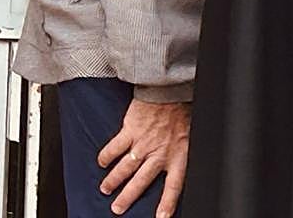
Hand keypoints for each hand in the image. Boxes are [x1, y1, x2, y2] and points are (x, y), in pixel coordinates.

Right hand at [97, 99, 189, 217]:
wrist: (171, 88)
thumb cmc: (182, 106)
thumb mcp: (190, 132)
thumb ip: (180, 149)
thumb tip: (177, 156)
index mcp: (178, 153)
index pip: (174, 185)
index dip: (167, 203)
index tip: (161, 217)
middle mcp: (159, 152)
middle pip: (141, 182)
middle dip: (127, 198)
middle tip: (118, 209)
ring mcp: (143, 143)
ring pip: (124, 169)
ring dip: (113, 181)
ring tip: (106, 189)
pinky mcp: (130, 131)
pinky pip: (114, 149)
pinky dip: (106, 157)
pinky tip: (102, 162)